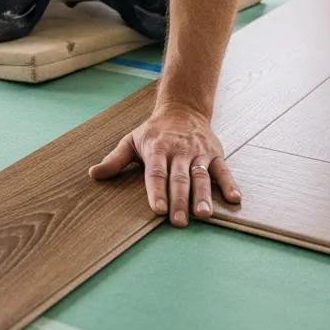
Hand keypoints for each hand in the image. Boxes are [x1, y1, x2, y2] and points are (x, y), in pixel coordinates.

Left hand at [89, 101, 241, 225]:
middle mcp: (179, 151)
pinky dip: (230, 184)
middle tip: (179, 221)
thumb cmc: (154, 131)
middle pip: (179, 178)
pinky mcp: (215, 154)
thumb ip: (115, 160)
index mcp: (157, 149)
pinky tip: (235, 199)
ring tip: (204, 214)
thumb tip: (94, 174)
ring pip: (201, 176)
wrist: (183, 108)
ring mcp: (198, 153)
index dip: (156, 191)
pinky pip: (223, 170)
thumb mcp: (132, 141)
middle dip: (179, 200)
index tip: (157, 209)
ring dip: (203, 195)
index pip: (156, 173)